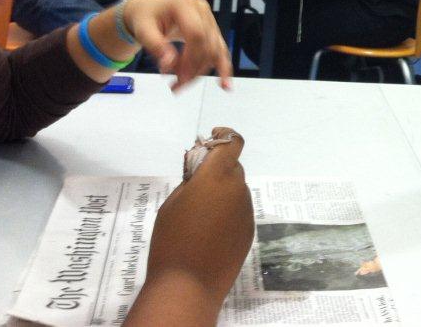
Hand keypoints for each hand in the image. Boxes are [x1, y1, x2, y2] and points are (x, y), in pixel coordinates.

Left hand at [122, 0, 232, 90]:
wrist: (147, 12)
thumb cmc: (144, 19)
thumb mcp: (143, 30)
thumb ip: (155, 46)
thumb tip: (169, 64)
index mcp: (185, 5)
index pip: (197, 34)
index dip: (190, 58)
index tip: (176, 76)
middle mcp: (201, 10)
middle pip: (206, 45)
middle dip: (193, 69)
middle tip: (175, 86)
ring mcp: (209, 20)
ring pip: (214, 51)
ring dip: (200, 72)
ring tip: (181, 86)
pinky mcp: (211, 31)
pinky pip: (220, 51)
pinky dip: (222, 68)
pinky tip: (225, 85)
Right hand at [128, 127, 252, 324]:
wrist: (188, 284)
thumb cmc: (171, 239)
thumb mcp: (172, 203)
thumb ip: (190, 180)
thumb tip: (200, 170)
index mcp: (217, 176)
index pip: (232, 143)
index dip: (223, 136)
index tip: (210, 139)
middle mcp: (237, 189)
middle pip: (232, 168)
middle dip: (217, 170)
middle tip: (195, 184)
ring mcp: (246, 210)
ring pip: (235, 190)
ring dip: (222, 193)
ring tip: (198, 215)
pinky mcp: (249, 230)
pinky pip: (238, 211)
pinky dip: (227, 212)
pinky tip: (209, 232)